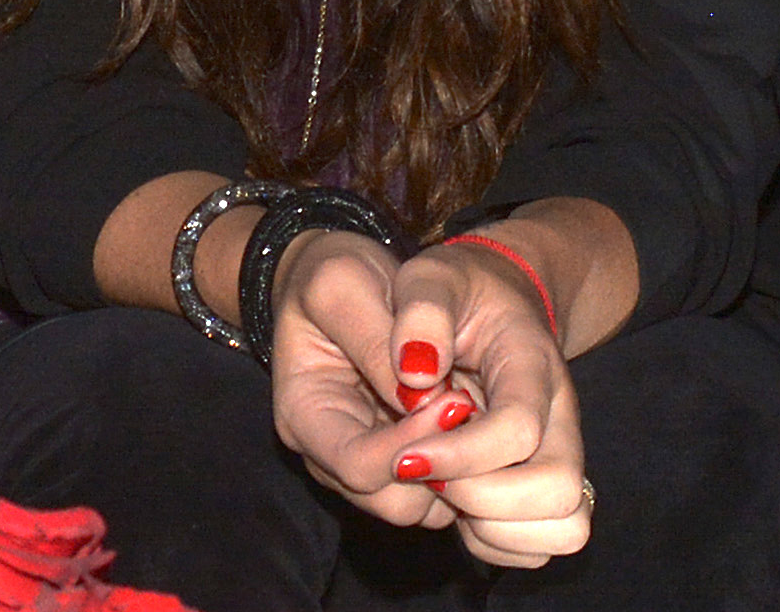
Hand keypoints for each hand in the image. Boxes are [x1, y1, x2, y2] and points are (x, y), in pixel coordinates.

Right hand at [266, 232, 458, 533]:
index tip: (459, 400)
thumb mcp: (343, 285)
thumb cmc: (335, 275)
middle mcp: (328, 454)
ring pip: (418, 503)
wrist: (340, 277)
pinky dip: (459, 465)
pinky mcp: (395, 456)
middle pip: (391, 500)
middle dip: (440, 464)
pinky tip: (474, 420)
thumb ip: (377, 337)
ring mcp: (362, 459)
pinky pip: (433, 487)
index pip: (359, 465)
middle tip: (474, 407)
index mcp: (304, 416)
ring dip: (454, 469)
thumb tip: (420, 388)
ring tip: (475, 408)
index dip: (414, 442)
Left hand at [380, 237, 589, 568]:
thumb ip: (423, 311)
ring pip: (564, 528)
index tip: (406, 454)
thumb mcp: (430, 276)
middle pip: (559, 492)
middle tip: (429, 476)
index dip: (461, 455)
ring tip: (445, 492)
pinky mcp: (544, 486)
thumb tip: (416, 372)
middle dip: (482, 501)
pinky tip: (458, 501)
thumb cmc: (458, 291)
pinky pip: (540, 545)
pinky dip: (496, 542)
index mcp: (533, 364)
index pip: (519, 429)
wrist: (500, 297)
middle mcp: (561, 417)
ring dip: (494, 529)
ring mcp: (560, 455)